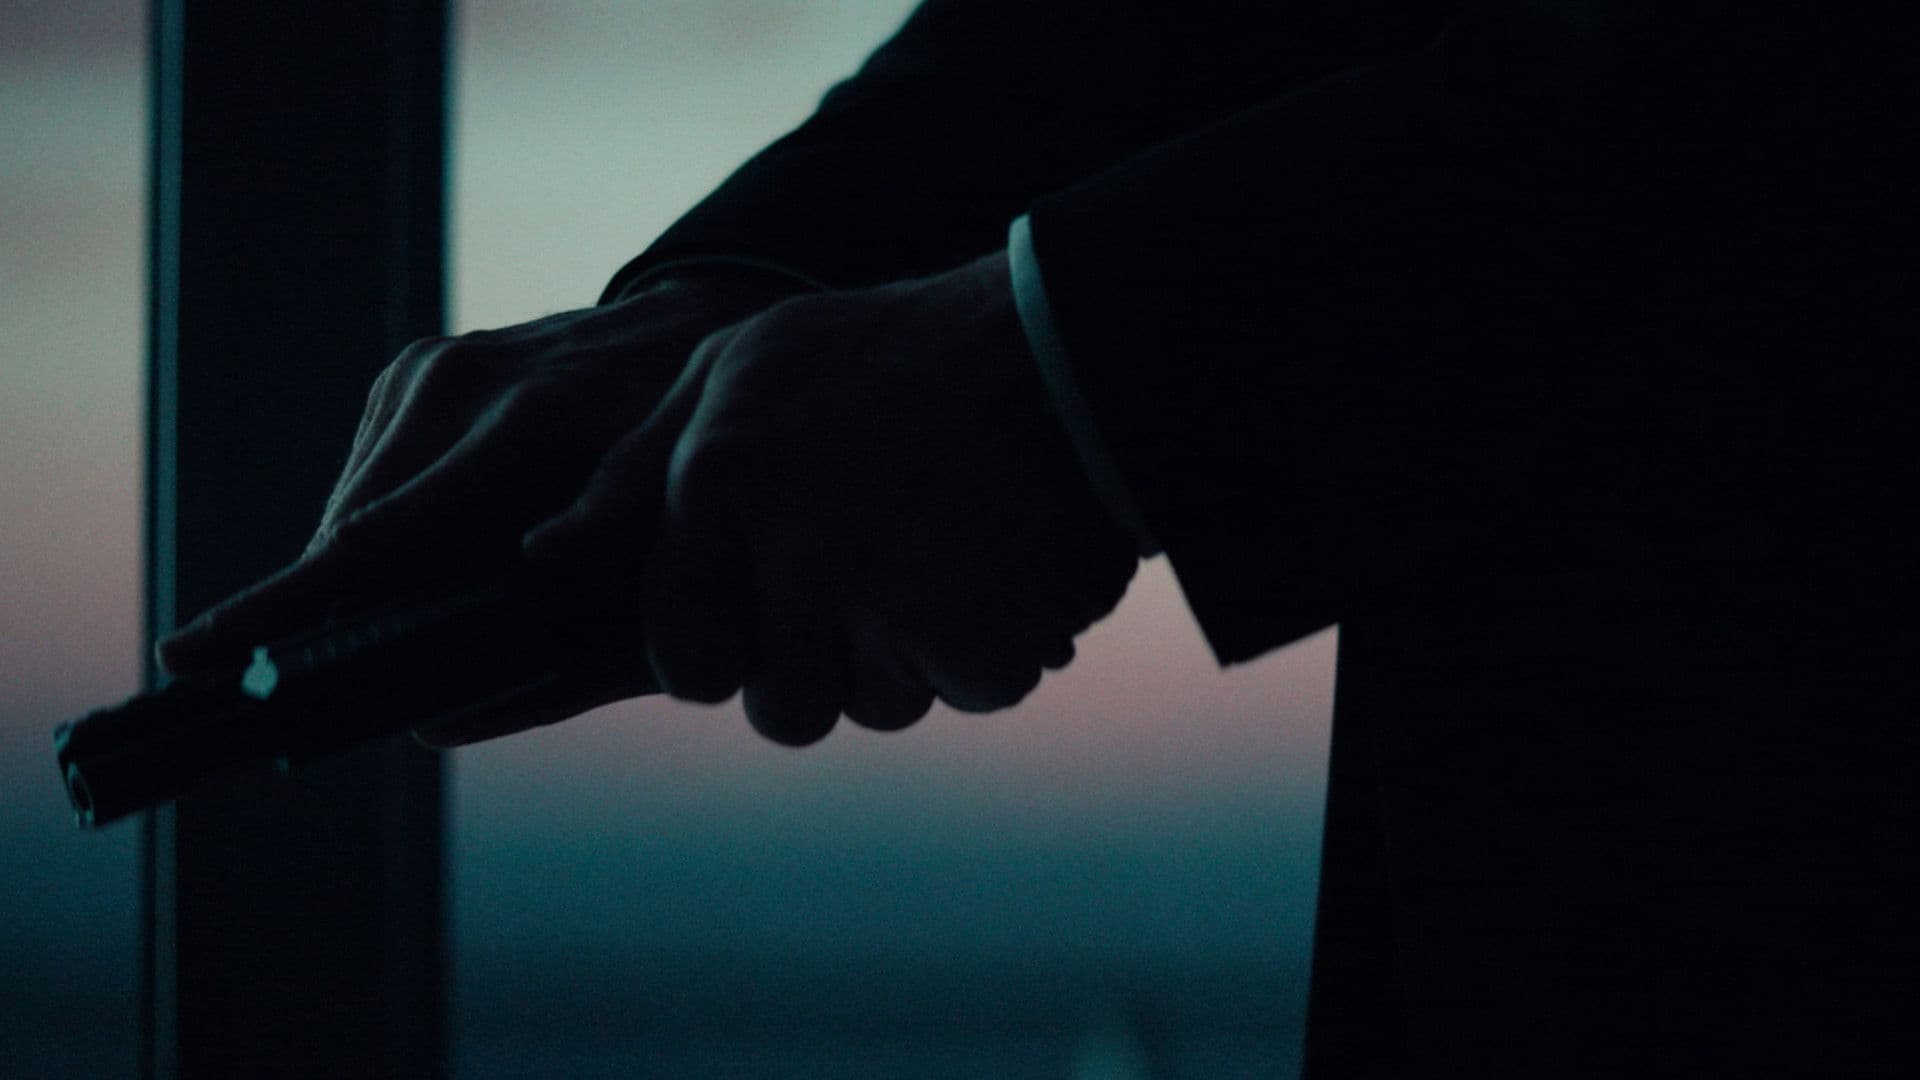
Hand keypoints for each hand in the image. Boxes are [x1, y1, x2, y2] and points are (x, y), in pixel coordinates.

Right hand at [155, 270, 809, 741]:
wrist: (708, 324)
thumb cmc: (698, 461)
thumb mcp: (661, 554)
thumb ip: (570, 647)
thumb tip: (436, 723)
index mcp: (528, 425)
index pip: (379, 539)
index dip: (287, 609)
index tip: (196, 656)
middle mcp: (461, 383)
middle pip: (349, 531)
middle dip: (311, 614)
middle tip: (258, 679)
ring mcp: (429, 370)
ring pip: (354, 509)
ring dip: (360, 578)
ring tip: (376, 630)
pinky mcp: (417, 371)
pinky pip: (374, 478)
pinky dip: (387, 532)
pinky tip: (426, 564)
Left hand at [525, 250, 1139, 744]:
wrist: (1067, 335)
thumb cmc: (890, 350)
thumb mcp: (741, 366)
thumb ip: (637, 465)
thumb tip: (545, 552)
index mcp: (720, 484)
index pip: (686, 659)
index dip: (728, 650)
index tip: (772, 612)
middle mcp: (792, 549)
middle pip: (783, 709)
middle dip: (824, 668)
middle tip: (876, 584)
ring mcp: (887, 597)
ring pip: (879, 707)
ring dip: (914, 655)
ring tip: (945, 552)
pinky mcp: (978, 633)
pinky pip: (972, 692)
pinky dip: (995, 646)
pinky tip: (1002, 564)